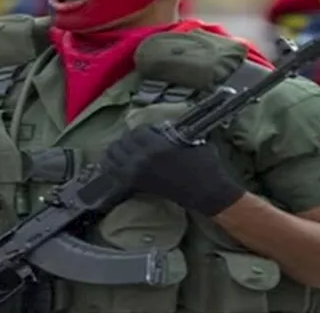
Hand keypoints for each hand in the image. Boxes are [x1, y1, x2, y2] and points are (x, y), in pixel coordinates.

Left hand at [101, 124, 244, 215]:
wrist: (207, 193)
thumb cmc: (205, 165)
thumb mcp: (192, 140)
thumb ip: (173, 132)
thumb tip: (161, 127)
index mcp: (157, 147)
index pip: (137, 131)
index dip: (143, 130)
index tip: (150, 132)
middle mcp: (143, 159)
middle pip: (122, 142)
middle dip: (129, 138)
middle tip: (136, 140)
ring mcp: (137, 173)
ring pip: (113, 155)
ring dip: (117, 149)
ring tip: (124, 149)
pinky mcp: (136, 184)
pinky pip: (113, 171)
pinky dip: (112, 165)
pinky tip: (115, 161)